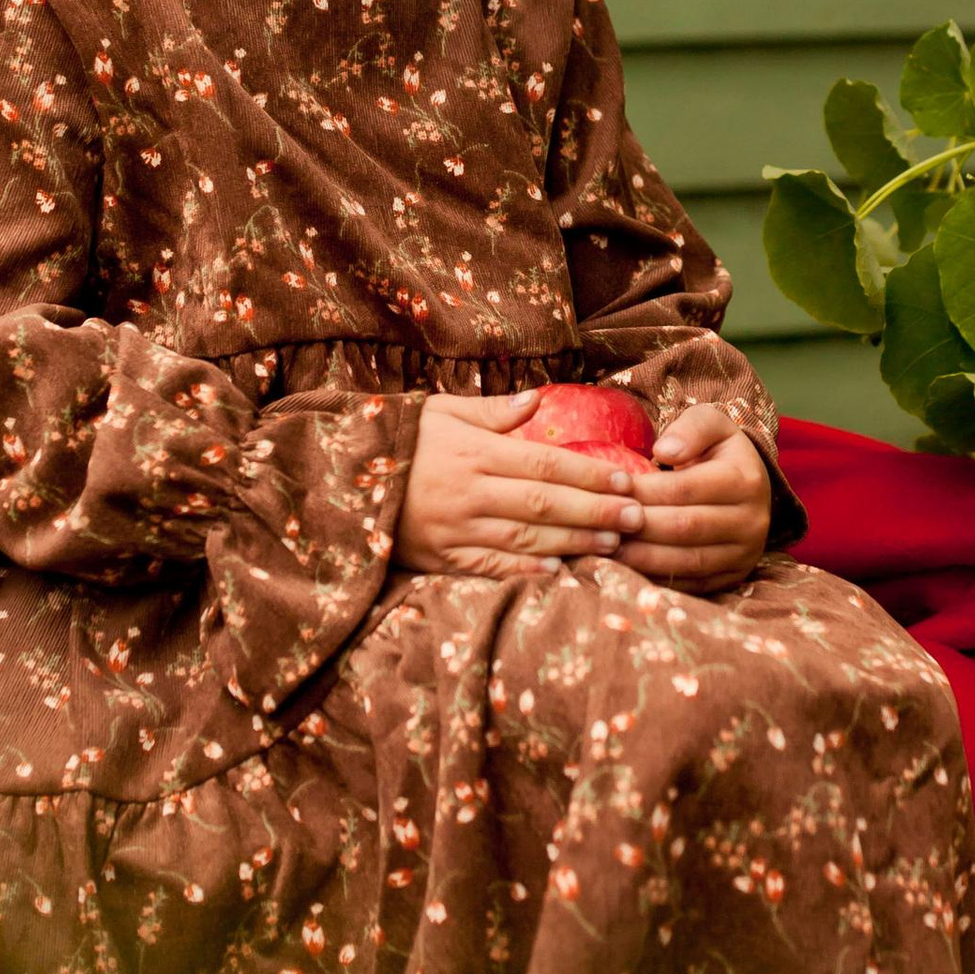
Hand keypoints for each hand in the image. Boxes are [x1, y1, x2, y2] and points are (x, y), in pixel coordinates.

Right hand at [394, 390, 645, 578]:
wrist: (336, 481)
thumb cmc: (397, 441)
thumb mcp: (437, 412)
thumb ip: (490, 411)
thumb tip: (538, 400)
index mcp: (472, 452)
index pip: (544, 463)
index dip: (589, 473)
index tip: (626, 478)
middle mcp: (467, 492)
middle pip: (544, 503)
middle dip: (596, 510)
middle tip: (638, 516)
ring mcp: (454, 529)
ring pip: (525, 537)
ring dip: (574, 542)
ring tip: (615, 543)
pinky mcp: (440, 558)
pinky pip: (490, 567)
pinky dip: (525, 571)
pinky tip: (559, 573)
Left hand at [617, 402, 770, 594]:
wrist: (749, 486)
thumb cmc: (718, 452)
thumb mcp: (711, 425)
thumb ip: (690, 428)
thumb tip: (664, 450)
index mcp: (745, 480)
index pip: (685, 488)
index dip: (644, 491)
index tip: (610, 490)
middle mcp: (753, 521)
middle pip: (684, 527)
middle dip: (638, 527)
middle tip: (600, 525)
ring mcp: (745, 553)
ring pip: (688, 561)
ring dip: (643, 558)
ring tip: (607, 549)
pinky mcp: (734, 577)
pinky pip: (693, 584)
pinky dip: (658, 579)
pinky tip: (628, 569)